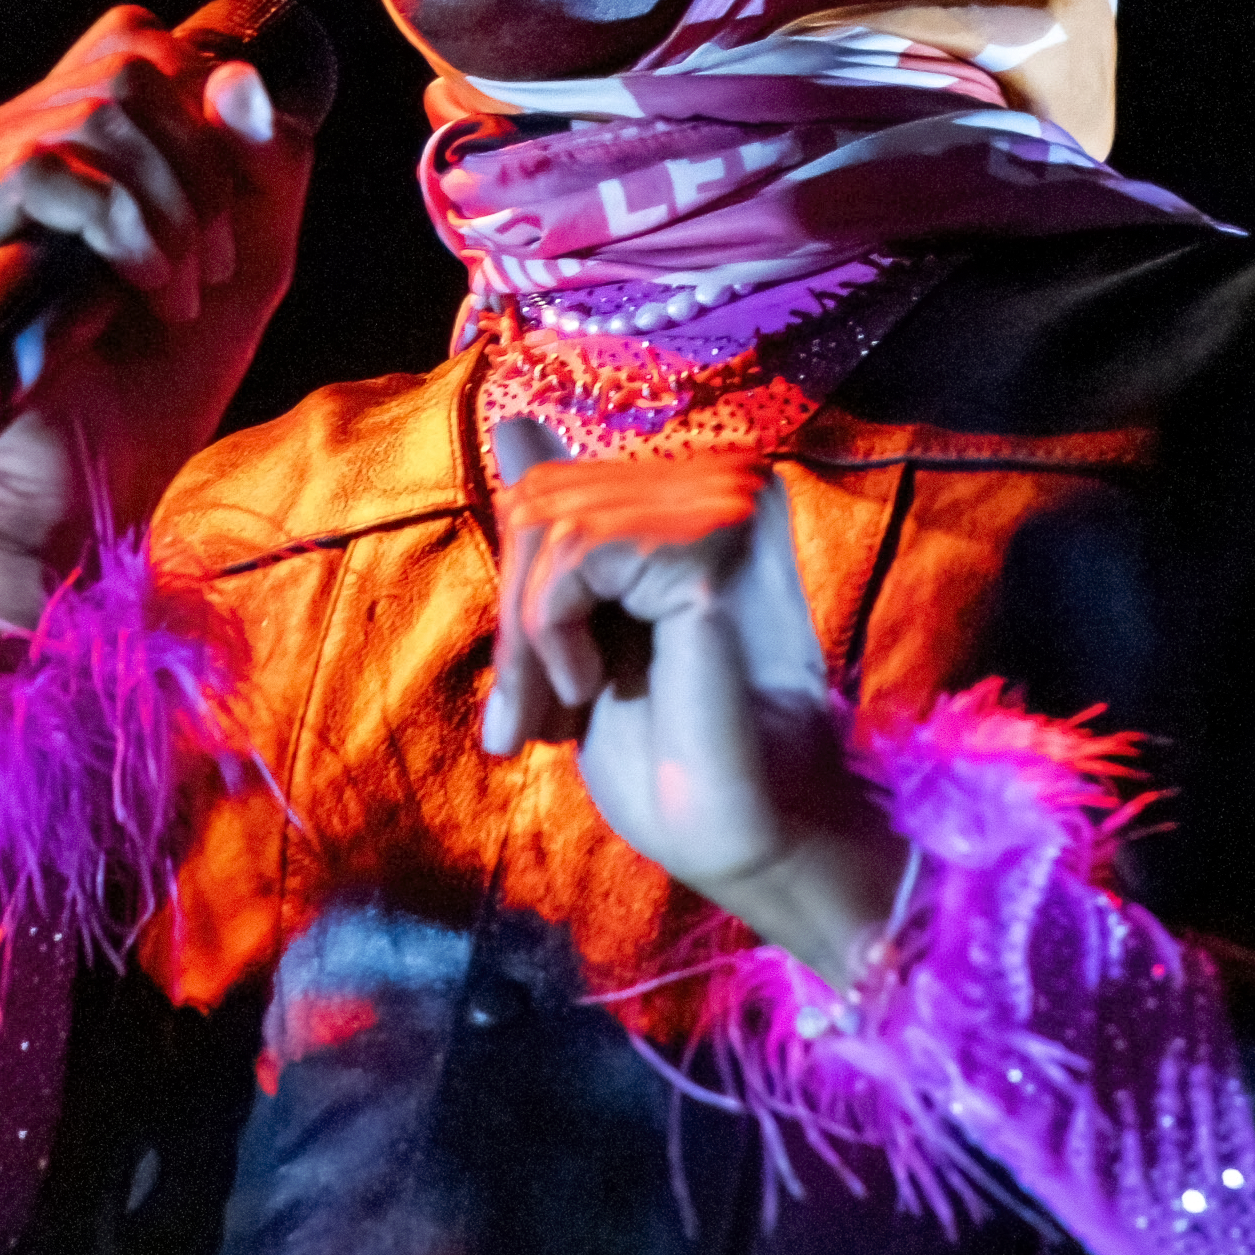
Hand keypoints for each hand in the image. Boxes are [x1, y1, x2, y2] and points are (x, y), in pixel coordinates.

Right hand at [0, 5, 315, 624]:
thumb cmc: (161, 382)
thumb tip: (240, 74)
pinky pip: (44, 172)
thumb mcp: (246, 258)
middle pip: (125, 67)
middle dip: (200, 167)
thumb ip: (261, 163)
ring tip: (179, 290)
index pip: (131, 41)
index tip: (230, 213)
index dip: (205, 105)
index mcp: (54, 136)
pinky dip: (123, 229)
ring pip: (90, 117)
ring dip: (167, 209)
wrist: (98, 485)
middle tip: (209, 266)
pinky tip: (144, 293)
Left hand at [484, 433, 906, 985]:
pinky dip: (555, 632)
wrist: (742, 833)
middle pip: (539, 499)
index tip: (529, 701)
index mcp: (700, 489)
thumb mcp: (584, 624)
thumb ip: (561, 532)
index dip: (520, 596)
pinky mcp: (718, 541)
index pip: (548, 488)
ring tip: (565, 709)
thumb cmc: (671, 748)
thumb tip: (513, 420)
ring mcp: (729, 500)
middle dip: (518, 621)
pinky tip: (594, 685)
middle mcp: (725, 476)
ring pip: (547, 521)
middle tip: (531, 720)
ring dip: (530, 638)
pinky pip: (576, 552)